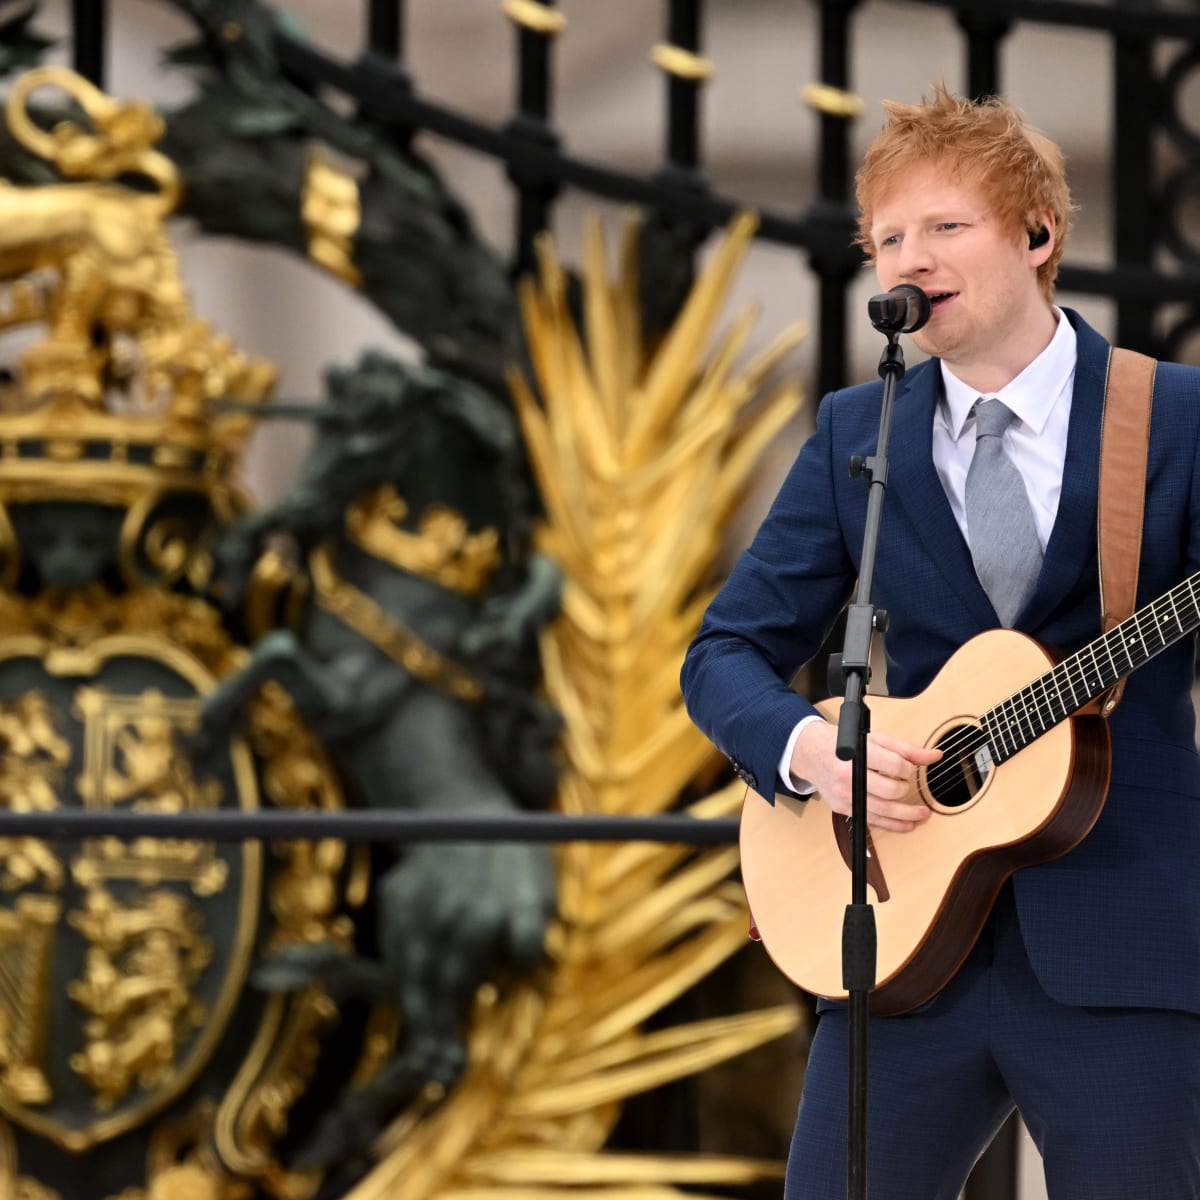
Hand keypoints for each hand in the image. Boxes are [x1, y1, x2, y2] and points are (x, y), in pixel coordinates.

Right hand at [790, 720, 939, 832]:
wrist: (811, 753)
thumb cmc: (843, 744)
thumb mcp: (874, 740)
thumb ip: (906, 749)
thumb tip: (934, 756)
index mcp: (858, 753)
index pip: (894, 766)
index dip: (908, 769)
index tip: (908, 769)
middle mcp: (848, 776)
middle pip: (890, 791)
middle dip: (905, 789)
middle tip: (907, 785)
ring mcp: (845, 794)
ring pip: (883, 811)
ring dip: (907, 815)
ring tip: (922, 814)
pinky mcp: (842, 807)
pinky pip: (871, 820)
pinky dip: (892, 825)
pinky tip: (906, 824)